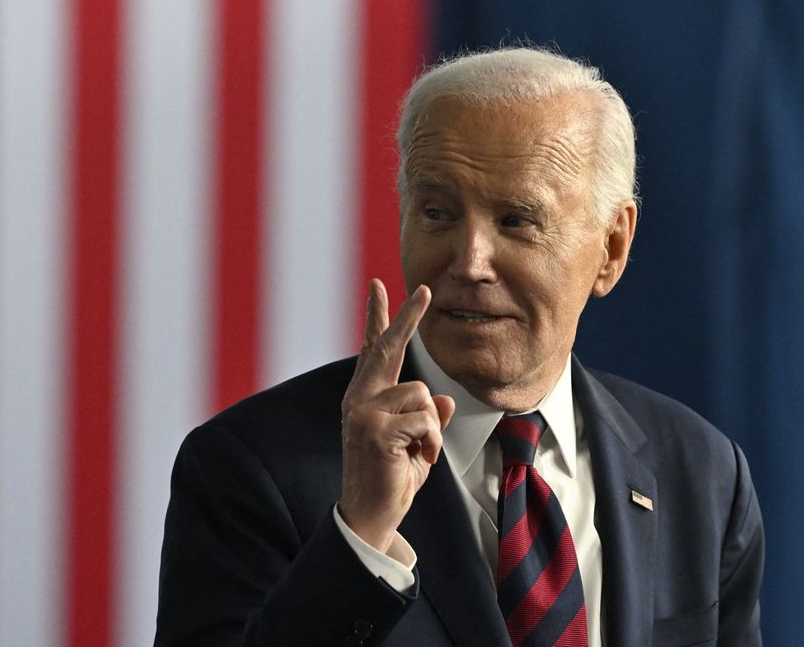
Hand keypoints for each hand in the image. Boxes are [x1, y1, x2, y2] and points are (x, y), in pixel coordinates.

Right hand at [337, 279, 455, 551]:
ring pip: (420, 393)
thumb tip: (443, 400)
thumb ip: (425, 418)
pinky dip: (432, 440)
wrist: (370, 515)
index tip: (379, 287)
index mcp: (365, 397)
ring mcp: (364, 411)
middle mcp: (360, 398)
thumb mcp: (415, 443)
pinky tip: (420, 459)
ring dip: (432, 426)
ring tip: (421, 451)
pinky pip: (425, 417)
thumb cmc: (392, 478)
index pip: (373, 349)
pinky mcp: (375, 428)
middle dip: (408, 317)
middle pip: (389, 347)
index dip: (377, 317)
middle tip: (425, 289)